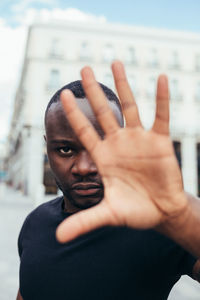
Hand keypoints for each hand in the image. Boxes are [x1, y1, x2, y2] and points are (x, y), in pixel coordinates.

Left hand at [56, 61, 187, 242]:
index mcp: (103, 157)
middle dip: (93, 91)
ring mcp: (138, 140)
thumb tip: (59, 238)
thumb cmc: (134, 211)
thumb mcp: (108, 214)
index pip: (84, 131)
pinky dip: (161, 98)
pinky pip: (160, 116)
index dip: (74, 113)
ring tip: (115, 62)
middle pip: (103, 111)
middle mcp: (118, 143)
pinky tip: (161, 78)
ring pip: (129, 106)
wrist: (160, 211)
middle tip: (82, 68)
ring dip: (123, 85)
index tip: (63, 95)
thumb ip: (84, 222)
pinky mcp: (159, 141)